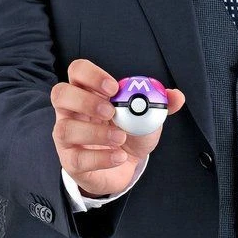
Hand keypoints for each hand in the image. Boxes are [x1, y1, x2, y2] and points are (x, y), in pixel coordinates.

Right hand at [51, 59, 184, 197]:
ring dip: (95, 133)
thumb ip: (159, 105)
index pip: (77, 72)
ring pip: (65, 129)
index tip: (113, 87)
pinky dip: (101, 158)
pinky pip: (78, 158)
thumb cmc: (129, 134)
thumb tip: (176, 96)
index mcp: (87, 93)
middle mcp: (71, 112)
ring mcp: (67, 137)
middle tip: (110, 111)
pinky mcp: (72, 162)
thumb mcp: (146, 118)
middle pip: (61, 94)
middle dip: (86, 101)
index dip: (91, 75)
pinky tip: (119, 156)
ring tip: (120, 138)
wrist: (125, 166)